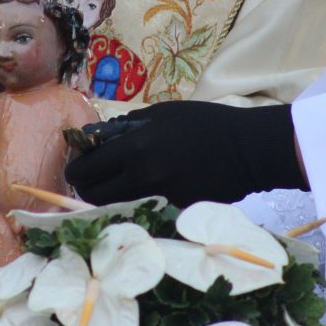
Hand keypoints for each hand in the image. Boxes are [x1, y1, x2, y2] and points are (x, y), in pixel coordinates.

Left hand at [64, 101, 306, 207]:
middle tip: (90, 182)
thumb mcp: (163, 114)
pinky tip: (146, 193)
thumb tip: (100, 136)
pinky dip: (139, 204)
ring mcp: (160, 198)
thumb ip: (128, 126)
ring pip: (117, 207)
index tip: (76, 169)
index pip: (88, 168)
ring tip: (114, 187)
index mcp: (137, 147)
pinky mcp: (175, 211)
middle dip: (87, 189)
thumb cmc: (206, 124)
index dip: (76, 170)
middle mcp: (143, 176)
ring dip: (109, 199)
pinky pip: (145, 210)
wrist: (248, 150)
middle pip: (95, 195)